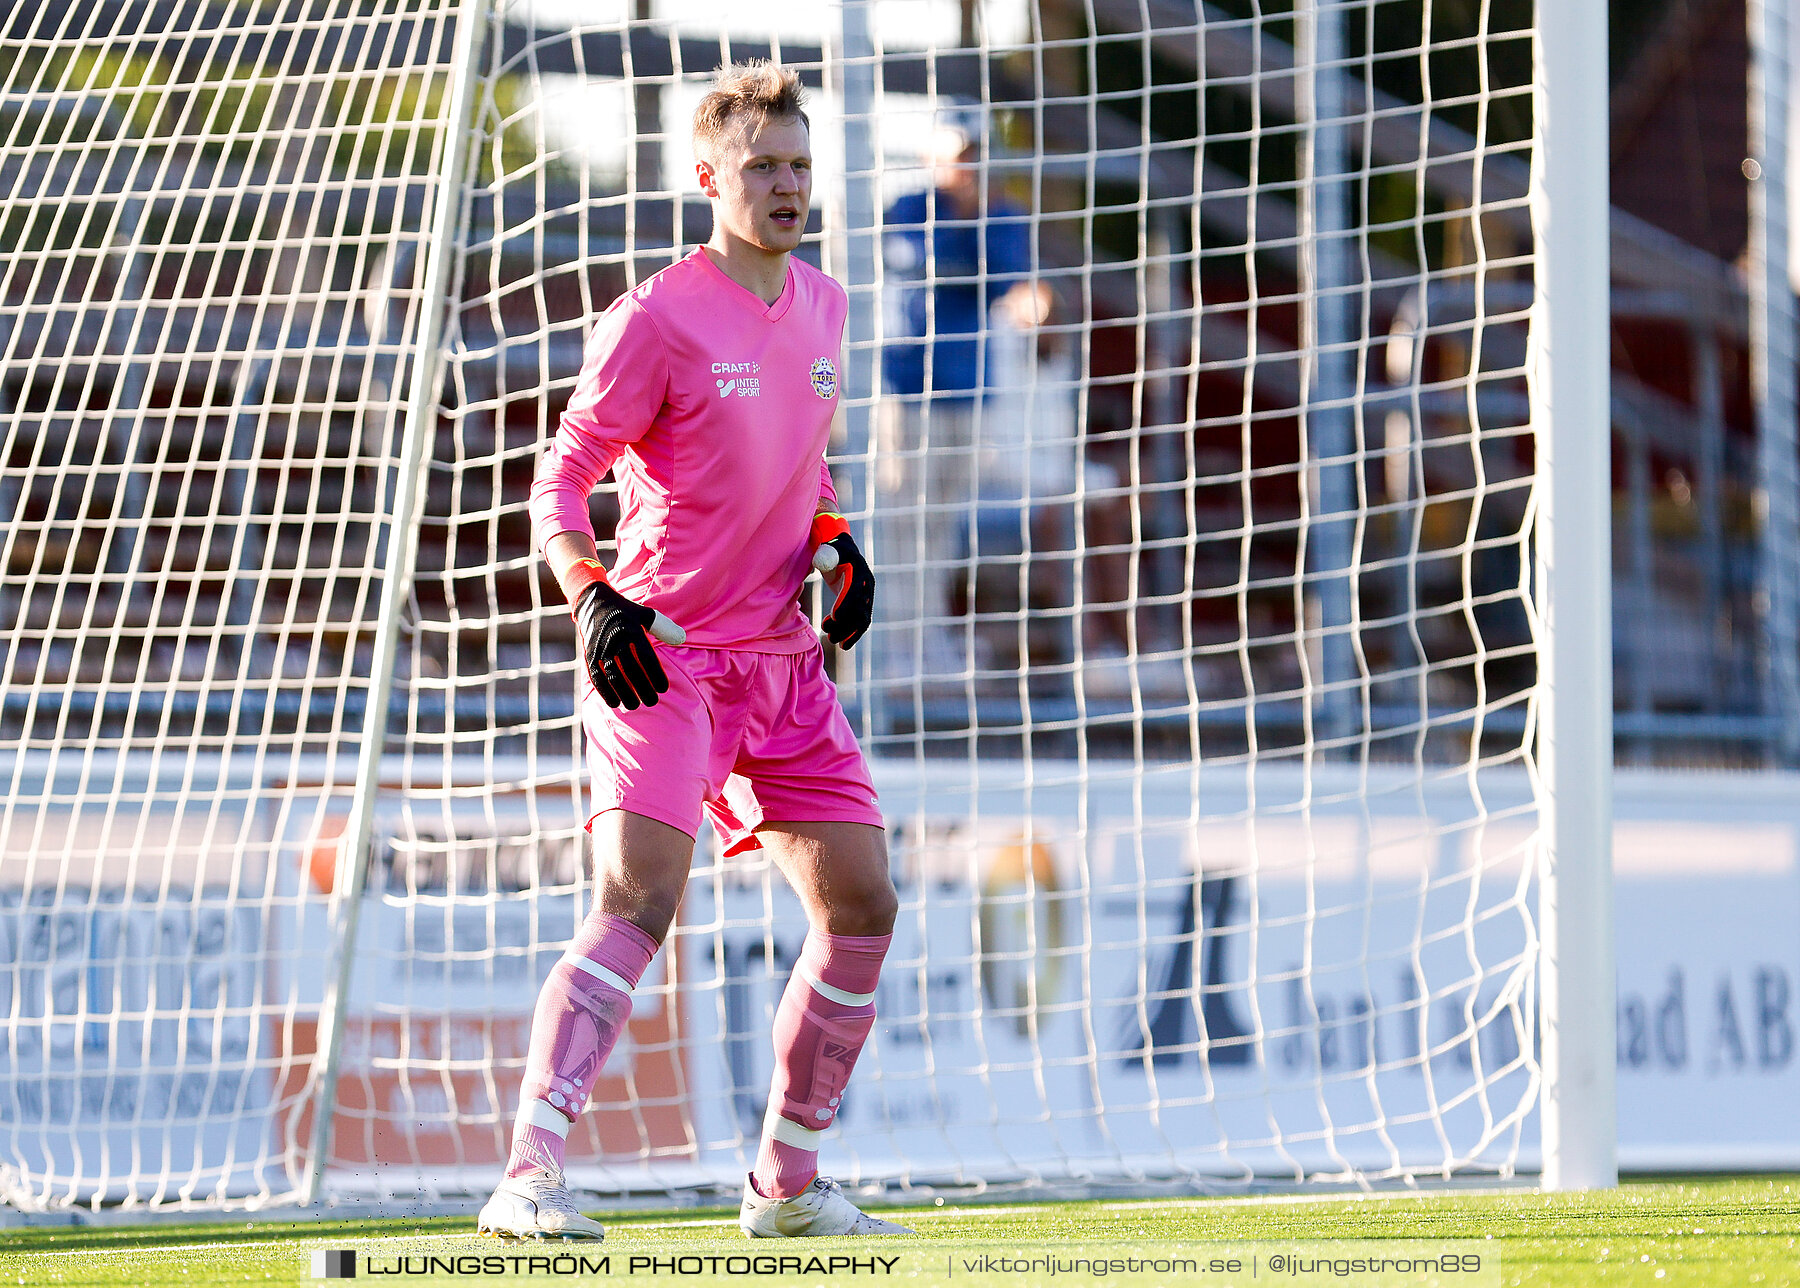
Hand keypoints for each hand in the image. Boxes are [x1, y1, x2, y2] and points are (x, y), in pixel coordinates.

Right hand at [570, 565, 683, 709]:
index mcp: (632, 630)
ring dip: (624, 694)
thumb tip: (682, 639)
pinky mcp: (590, 655)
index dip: (656, 675)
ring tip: (634, 706)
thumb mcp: (645, 614)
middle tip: (652, 702)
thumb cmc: (626, 612)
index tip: (664, 689)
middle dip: (642, 689)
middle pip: (631, 670)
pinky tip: (614, 703)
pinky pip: (597, 676)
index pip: (647, 657)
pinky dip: (605, 692)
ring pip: (613, 676)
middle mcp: (615, 640)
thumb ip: (664, 627)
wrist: (593, 603)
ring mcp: (601, 649)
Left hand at [810, 514, 873, 648]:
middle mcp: (867, 584)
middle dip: (845, 624)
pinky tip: (842, 643)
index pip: (854, 589)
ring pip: (862, 619)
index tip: (834, 618)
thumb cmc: (831, 550)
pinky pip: (861, 622)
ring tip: (831, 639)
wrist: (842, 552)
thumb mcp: (827, 549)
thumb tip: (819, 563)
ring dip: (848, 632)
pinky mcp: (862, 604)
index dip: (846, 604)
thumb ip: (824, 554)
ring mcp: (867, 596)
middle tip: (828, 633)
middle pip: (860, 608)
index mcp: (858, 570)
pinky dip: (853, 633)